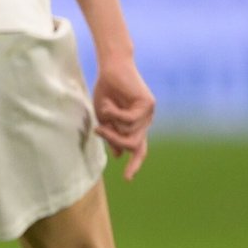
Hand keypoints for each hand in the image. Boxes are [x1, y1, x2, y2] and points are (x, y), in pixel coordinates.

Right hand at [91, 58, 154, 179]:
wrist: (111, 68)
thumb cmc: (107, 90)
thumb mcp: (104, 117)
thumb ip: (112, 134)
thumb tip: (120, 154)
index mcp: (136, 126)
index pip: (139, 150)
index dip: (134, 164)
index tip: (127, 179)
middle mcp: (145, 122)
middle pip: (133, 145)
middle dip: (114, 140)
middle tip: (99, 130)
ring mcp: (148, 114)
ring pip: (130, 134)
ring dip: (111, 125)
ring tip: (102, 109)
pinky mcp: (148, 105)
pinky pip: (129, 120)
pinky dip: (114, 114)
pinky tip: (108, 103)